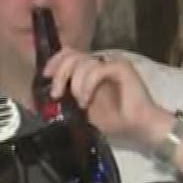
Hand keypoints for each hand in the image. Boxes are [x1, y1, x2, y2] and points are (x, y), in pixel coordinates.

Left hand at [44, 49, 171, 149]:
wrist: (138, 128)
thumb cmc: (114, 122)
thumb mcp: (81, 110)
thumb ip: (66, 99)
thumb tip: (44, 97)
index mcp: (90, 71)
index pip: (67, 54)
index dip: (54, 62)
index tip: (46, 78)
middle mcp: (100, 63)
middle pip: (71, 55)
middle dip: (60, 74)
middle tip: (57, 94)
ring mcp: (111, 64)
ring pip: (83, 62)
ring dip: (76, 84)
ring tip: (81, 103)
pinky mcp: (121, 67)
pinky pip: (97, 69)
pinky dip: (87, 84)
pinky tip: (87, 99)